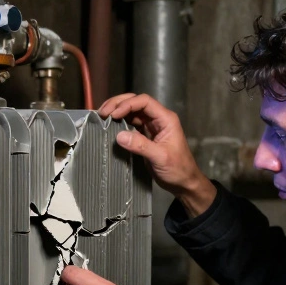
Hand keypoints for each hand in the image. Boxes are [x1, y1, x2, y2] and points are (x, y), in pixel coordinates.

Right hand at [98, 93, 215, 216]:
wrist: (183, 182)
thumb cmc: (177, 169)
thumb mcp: (160, 157)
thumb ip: (141, 145)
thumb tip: (119, 136)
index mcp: (166, 119)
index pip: (144, 102)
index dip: (127, 104)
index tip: (113, 115)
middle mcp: (158, 118)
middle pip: (136, 102)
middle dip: (118, 104)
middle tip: (102, 112)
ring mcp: (151, 126)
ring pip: (132, 112)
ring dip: (117, 111)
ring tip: (102, 117)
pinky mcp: (145, 135)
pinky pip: (130, 123)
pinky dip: (119, 123)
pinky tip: (110, 126)